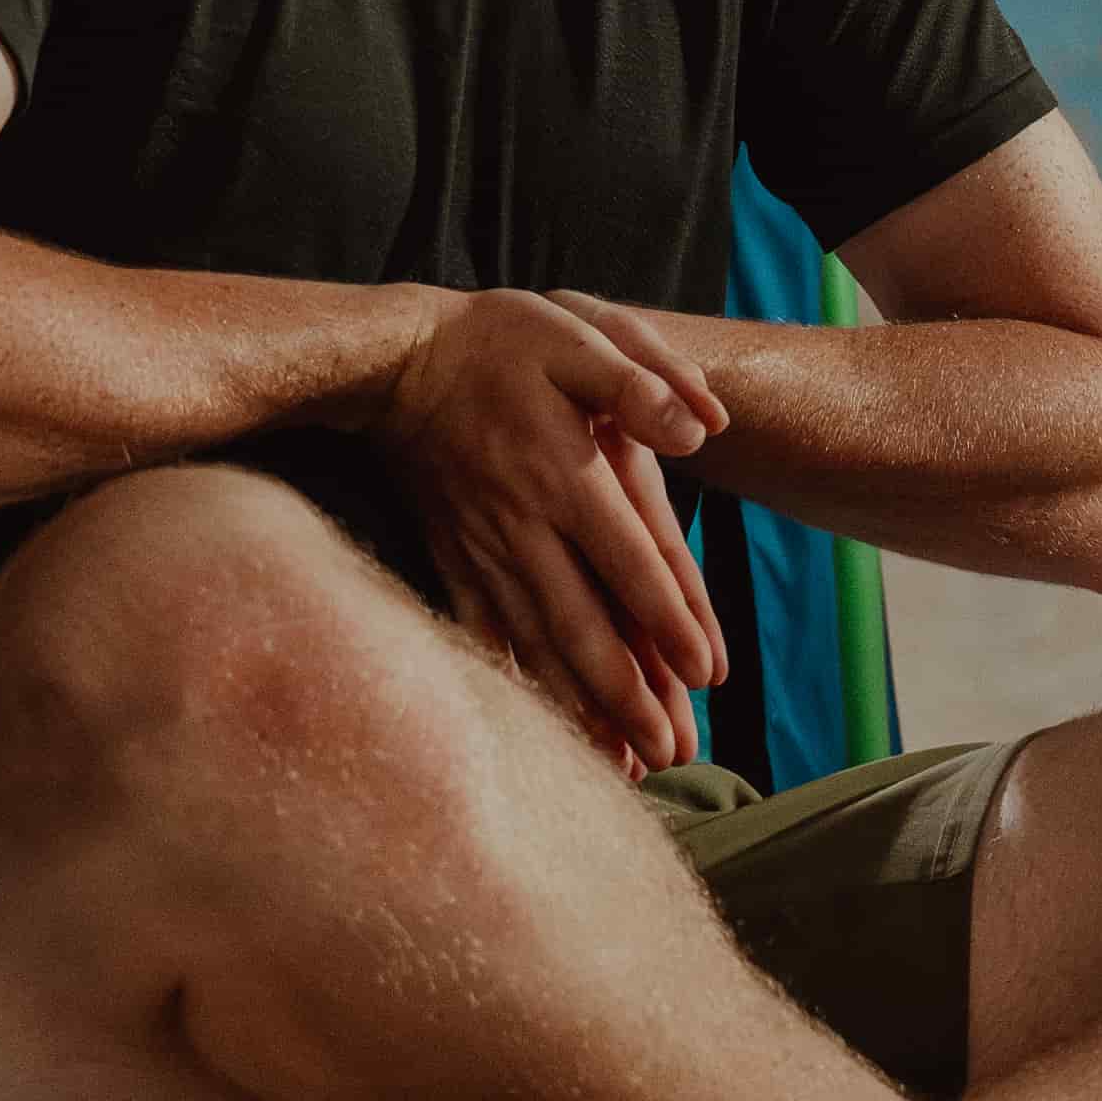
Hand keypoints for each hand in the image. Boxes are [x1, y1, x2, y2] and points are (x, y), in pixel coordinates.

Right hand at [371, 287, 734, 765]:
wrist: (395, 361)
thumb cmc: (499, 342)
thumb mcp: (576, 336)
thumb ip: (639, 379)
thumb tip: (698, 432)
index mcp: (566, 476)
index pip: (630, 562)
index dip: (669, 621)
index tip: (705, 677)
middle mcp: (525, 527)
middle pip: (583, 626)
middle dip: (628, 695)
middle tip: (672, 753)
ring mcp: (482, 551)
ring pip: (535, 645)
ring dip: (578, 708)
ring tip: (620, 764)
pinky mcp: (452, 560)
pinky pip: (484, 635)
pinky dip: (514, 686)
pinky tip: (538, 730)